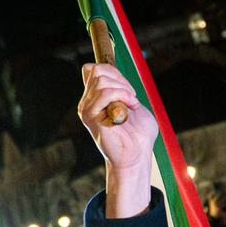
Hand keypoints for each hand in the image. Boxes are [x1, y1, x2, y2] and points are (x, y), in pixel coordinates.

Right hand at [78, 63, 158, 218]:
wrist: (137, 157)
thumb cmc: (138, 135)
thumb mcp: (133, 104)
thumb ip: (123, 88)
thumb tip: (114, 74)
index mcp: (95, 99)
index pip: (93, 70)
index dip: (113, 72)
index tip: (128, 90)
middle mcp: (87, 103)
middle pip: (97, 71)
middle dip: (120, 80)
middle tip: (132, 99)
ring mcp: (87, 110)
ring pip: (101, 80)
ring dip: (123, 89)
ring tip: (132, 105)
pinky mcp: (92, 118)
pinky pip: (104, 93)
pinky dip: (122, 95)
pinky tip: (130, 109)